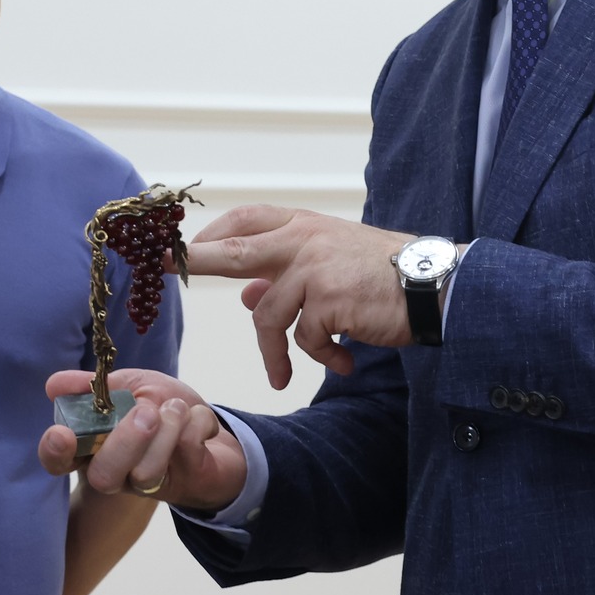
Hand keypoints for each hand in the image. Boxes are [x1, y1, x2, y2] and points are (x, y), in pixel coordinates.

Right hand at [37, 368, 249, 515]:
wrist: (212, 430)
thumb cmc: (163, 408)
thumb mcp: (131, 387)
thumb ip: (96, 386)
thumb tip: (53, 384)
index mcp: (97, 445)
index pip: (61, 462)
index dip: (55, 453)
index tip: (61, 434)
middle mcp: (119, 471)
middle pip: (102, 477)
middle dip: (124, 442)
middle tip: (147, 411)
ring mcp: (153, 482)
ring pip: (146, 473)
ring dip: (167, 430)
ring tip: (176, 408)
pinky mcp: (188, 483)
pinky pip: (188, 454)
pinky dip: (196, 422)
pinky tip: (196, 418)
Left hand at [186, 206, 421, 388]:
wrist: (433, 285)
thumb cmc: (382, 274)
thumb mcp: (332, 262)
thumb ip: (289, 272)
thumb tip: (245, 296)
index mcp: (303, 223)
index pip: (246, 218)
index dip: (212, 233)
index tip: (184, 247)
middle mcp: (303, 239)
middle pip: (234, 251)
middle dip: (194, 260)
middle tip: (161, 266)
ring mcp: (313, 268)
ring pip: (267, 315)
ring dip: (274, 353)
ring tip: (284, 375)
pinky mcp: (328, 300)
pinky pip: (305, 339)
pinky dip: (319, 359)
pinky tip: (342, 363)